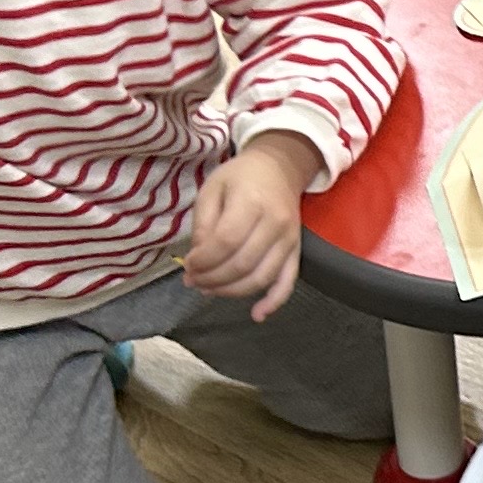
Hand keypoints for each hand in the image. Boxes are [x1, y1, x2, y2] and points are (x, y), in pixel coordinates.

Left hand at [185, 130, 314, 320]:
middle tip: (193, 280)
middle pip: (242, 264)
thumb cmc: (240, 177)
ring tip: (209, 289)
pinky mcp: (296, 251)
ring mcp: (289, 240)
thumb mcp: (212, 190)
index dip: (203, 261)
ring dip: (232, 291)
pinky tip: (257, 315)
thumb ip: (203, 225)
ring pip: (261, 278)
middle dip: (212, 279)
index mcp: (251, 202)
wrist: (279, 168)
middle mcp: (275, 223)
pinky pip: (288, 282)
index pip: (226, 242)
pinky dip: (274, 302)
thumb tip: (197, 262)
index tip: (187, 265)